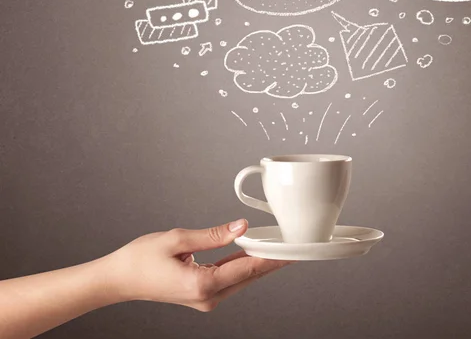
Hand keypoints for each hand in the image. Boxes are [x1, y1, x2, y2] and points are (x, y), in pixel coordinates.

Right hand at [103, 219, 292, 311]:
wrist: (119, 280)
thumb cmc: (141, 258)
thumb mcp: (178, 238)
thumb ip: (214, 234)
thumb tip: (242, 227)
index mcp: (203, 283)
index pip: (249, 267)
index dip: (274, 258)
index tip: (294, 251)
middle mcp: (208, 296)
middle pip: (250, 275)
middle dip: (273, 260)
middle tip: (296, 246)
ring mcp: (206, 298)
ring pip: (242, 277)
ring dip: (260, 262)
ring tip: (281, 247)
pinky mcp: (202, 294)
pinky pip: (230, 278)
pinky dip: (243, 265)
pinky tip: (254, 253)